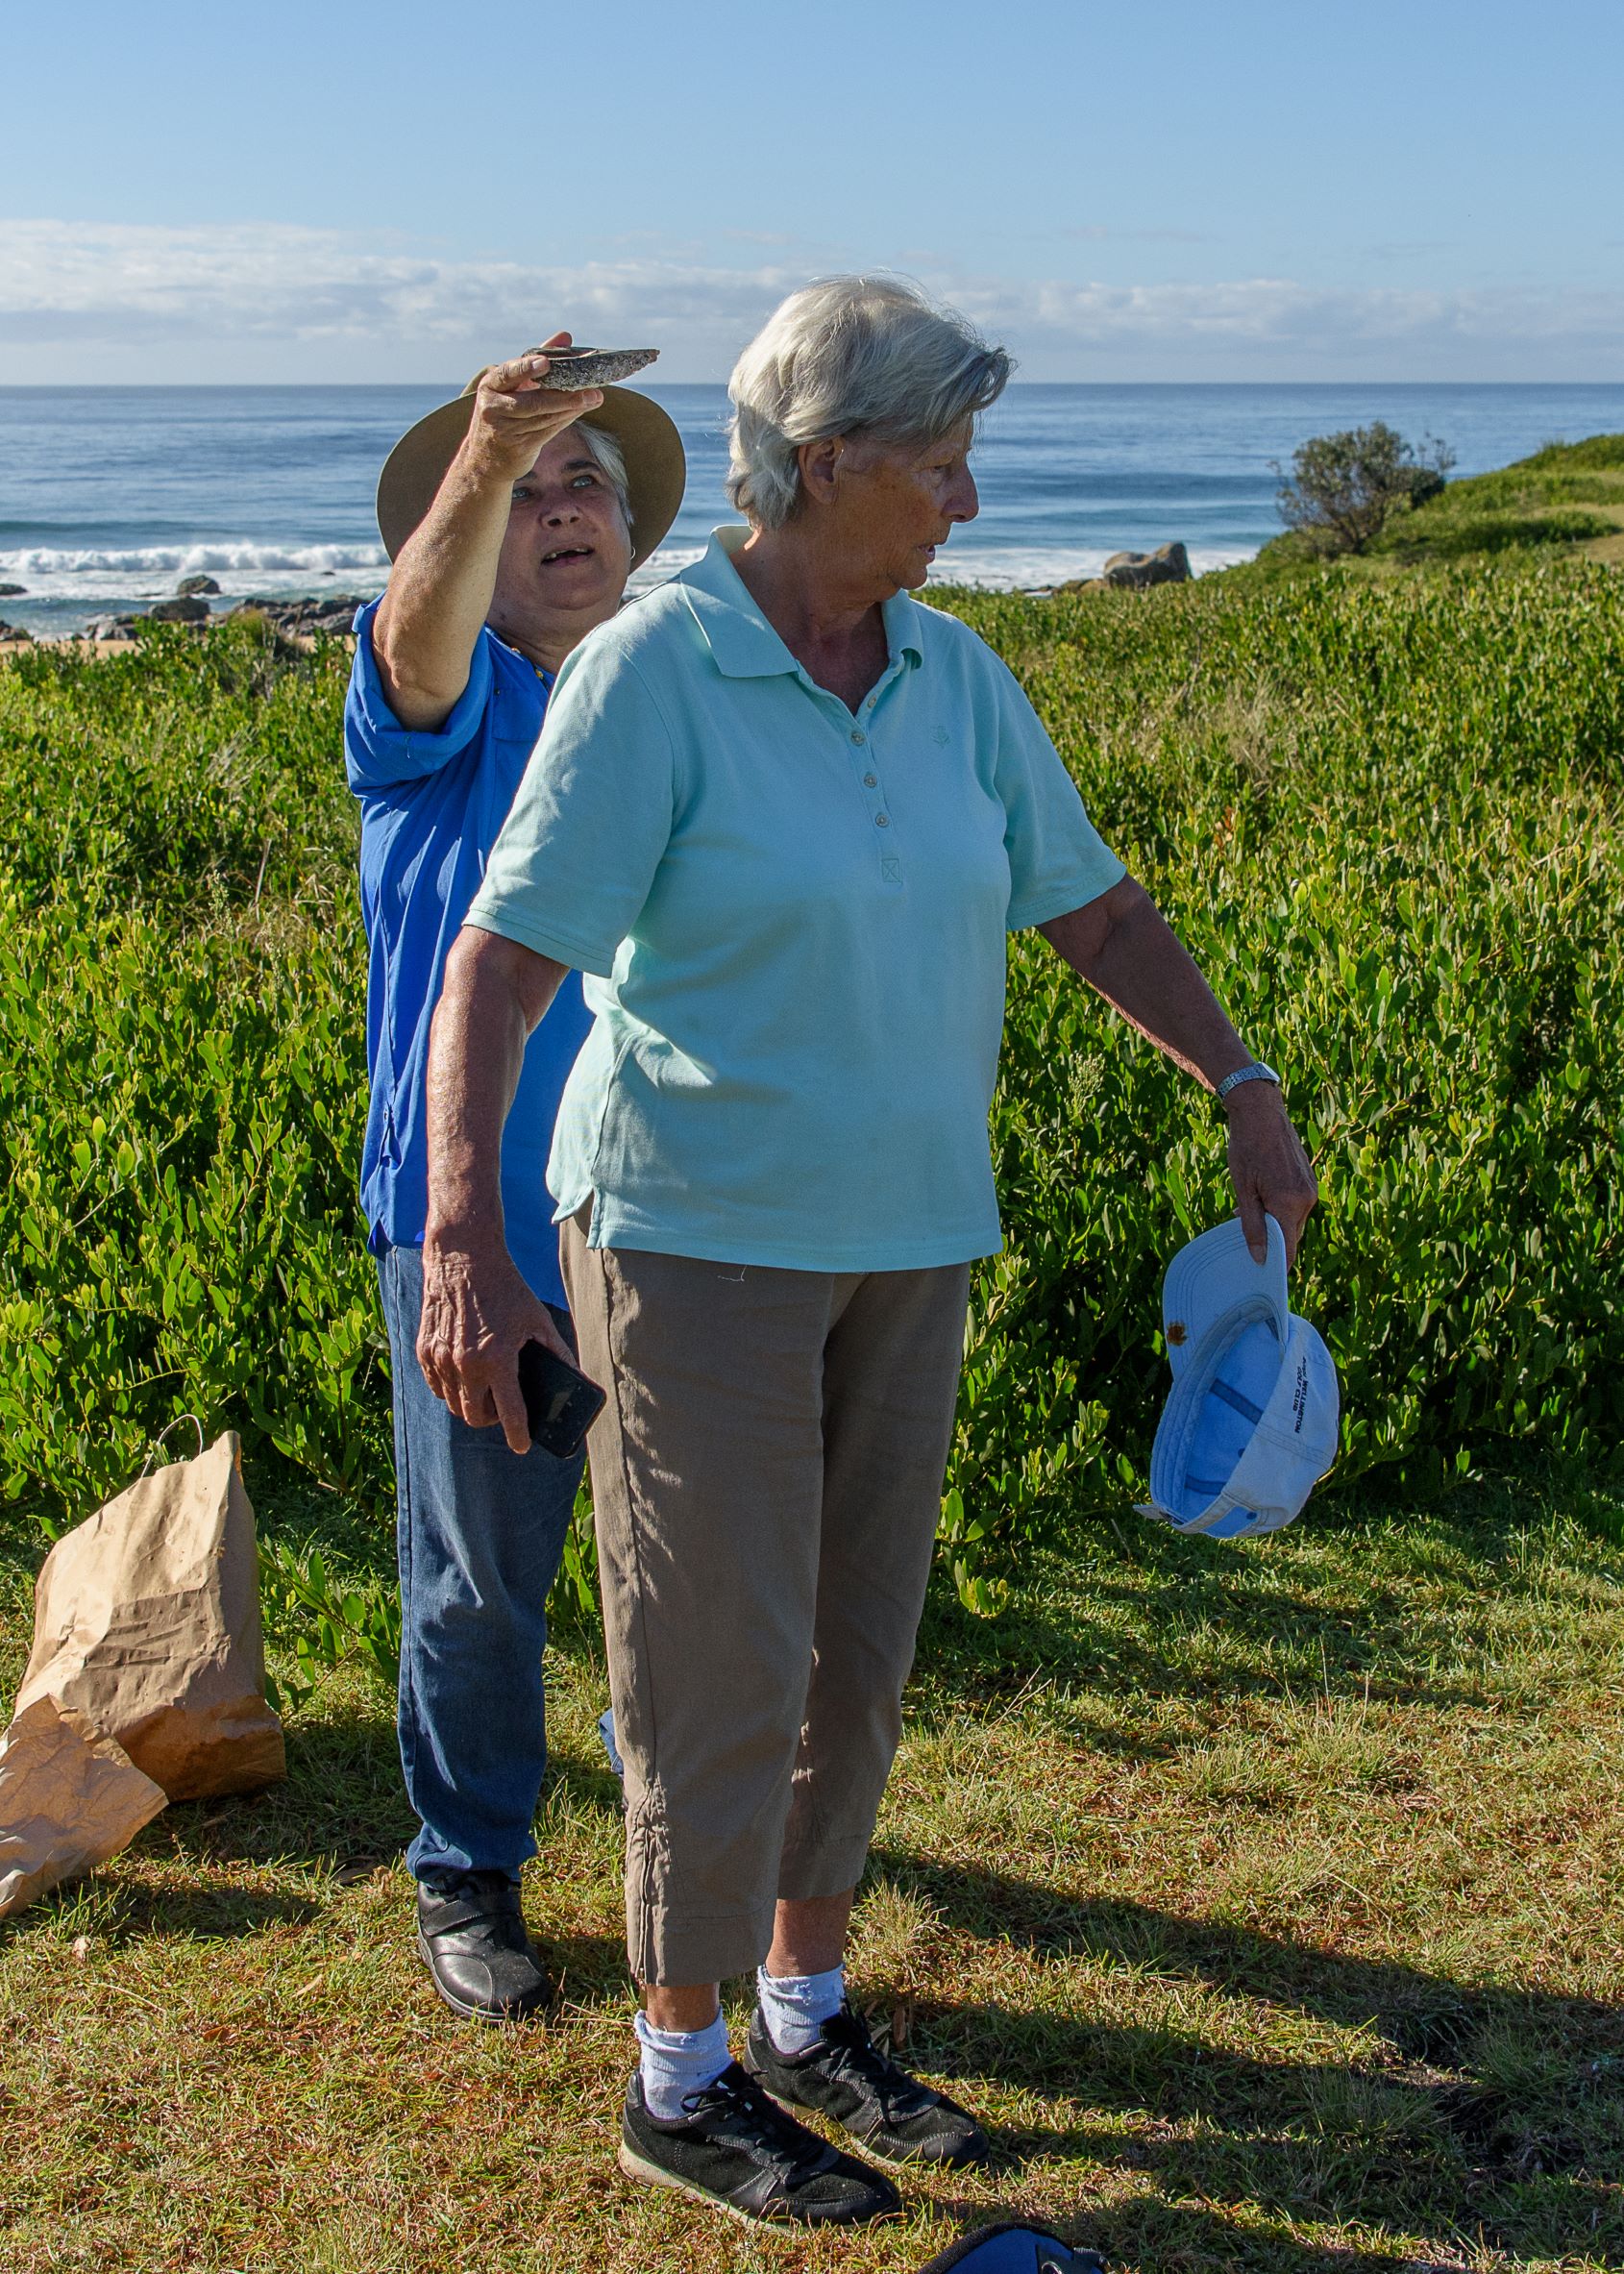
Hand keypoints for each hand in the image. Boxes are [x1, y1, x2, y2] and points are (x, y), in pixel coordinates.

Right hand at [416, 1231, 575, 1453]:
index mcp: (497, 1359)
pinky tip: (464, 1377)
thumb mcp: (538, 1320)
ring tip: (485, 1391)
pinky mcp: (424, 1351)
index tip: (522, 1446)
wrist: (463, 1259)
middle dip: (492, 1420)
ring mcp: (441, 1359)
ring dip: (471, 1406)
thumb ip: (558, 1352)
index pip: (509, 1414)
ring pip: (454, 1406)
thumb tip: (575, 1379)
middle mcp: (465, 1364)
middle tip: (503, 1408)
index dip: (517, 1435)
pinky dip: (450, 1390)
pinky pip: (436, 1388)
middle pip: (475, 1418)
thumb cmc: (505, 1288)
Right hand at [457, 331, 605, 487]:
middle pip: (534, 401)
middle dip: (564, 396)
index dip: (526, 368)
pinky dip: (565, 420)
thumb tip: (565, 335)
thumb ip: (539, 359)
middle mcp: (494, 407)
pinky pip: (547, 431)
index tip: (545, 362)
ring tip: (594, 398)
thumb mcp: (514, 384)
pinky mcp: (518, 448)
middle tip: (591, 390)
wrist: (485, 458)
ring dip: (571, 408)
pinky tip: (580, 410)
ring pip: (544, 417)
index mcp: (491, 385)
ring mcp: (505, 429)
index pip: (508, 373)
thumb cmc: (504, 411)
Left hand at [1224, 1084, 1317, 1265]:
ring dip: (1275, 1222)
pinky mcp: (1310, 1180)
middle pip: (1292, 1235)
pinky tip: (1261, 1196)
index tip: (1265, 1276)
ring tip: (1248, 1210)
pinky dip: (1281, 1208)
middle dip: (1273, 1241)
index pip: (1289, 1248)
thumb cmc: (1247, 1149)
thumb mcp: (1243, 1190)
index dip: (1278, 1264)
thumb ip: (1252, 1226)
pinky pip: (1297, 1205)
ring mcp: (1311, 1188)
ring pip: (1294, 1220)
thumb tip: (1260, 1257)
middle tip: (1246, 1240)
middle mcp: (1307, 1199)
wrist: (1261, 1113)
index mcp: (1289, 1204)